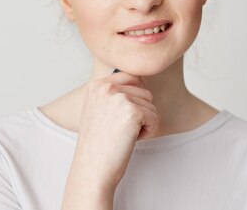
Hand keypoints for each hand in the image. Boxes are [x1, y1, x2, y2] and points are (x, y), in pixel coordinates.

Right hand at [70, 70, 158, 192]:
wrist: (93, 169)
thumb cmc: (98, 145)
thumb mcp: (97, 110)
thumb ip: (112, 94)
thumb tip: (139, 81)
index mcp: (96, 85)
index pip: (131, 77)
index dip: (134, 99)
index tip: (121, 118)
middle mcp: (106, 87)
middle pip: (144, 91)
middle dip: (139, 112)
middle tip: (120, 129)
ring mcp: (119, 98)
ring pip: (151, 105)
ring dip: (143, 123)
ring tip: (123, 135)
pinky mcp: (132, 111)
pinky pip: (154, 118)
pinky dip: (147, 132)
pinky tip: (129, 140)